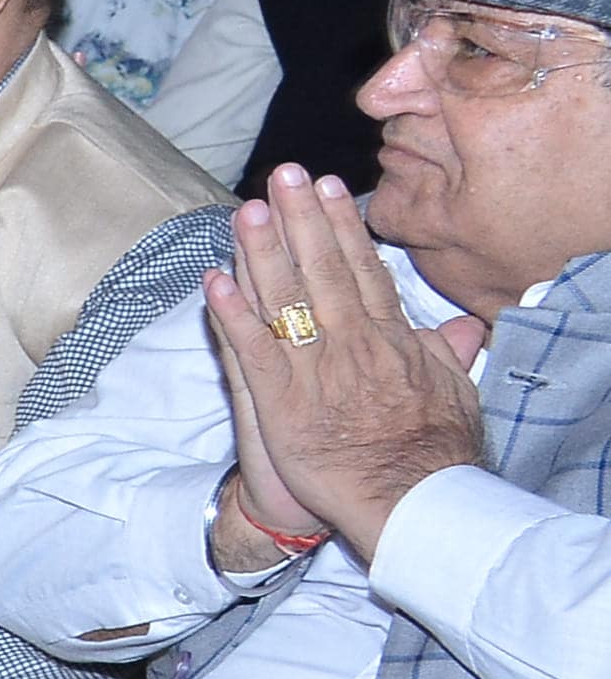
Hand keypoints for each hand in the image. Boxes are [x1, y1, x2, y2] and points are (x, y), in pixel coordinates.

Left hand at [204, 166, 486, 566]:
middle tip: (283, 175)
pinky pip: (249, 350)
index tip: (328, 190)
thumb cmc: (429, 454)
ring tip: (246, 209)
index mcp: (389, 340)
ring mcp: (311, 371)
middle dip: (300, 220)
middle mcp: (349, 345)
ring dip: (262, 253)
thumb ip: (446, 354)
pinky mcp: (279, 401)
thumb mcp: (451, 395)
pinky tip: (214, 280)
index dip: (342, 228)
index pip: (361, 271)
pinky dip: (231, 315)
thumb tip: (464, 323)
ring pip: (283, 301)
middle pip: (320, 271)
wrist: (404, 503)